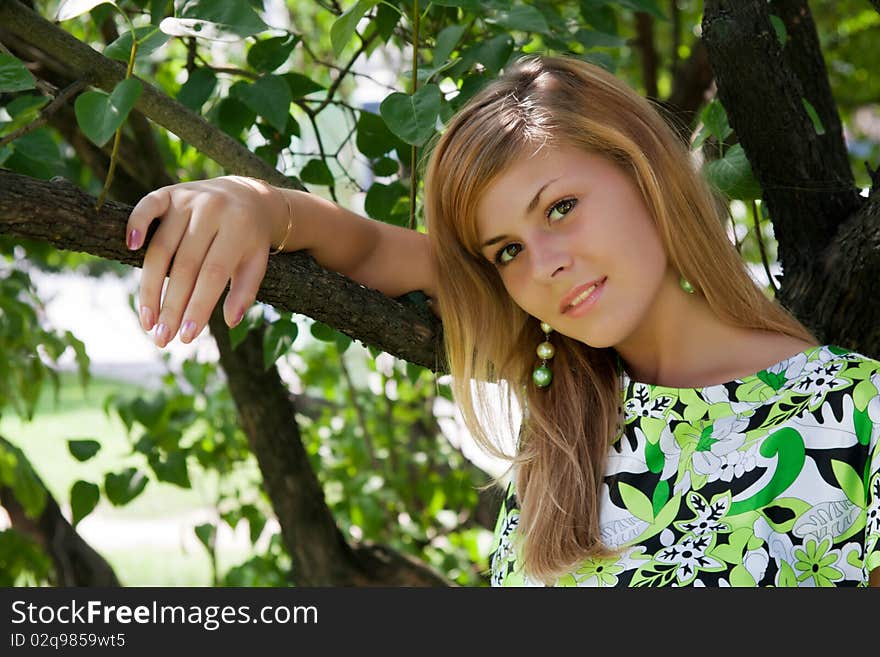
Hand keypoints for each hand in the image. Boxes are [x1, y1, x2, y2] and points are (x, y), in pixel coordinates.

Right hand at [125, 176, 286, 346]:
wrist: (248, 196)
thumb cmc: (250, 239)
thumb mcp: (257, 263)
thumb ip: (245, 291)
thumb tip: (230, 321)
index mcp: (238, 228)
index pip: (213, 275)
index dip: (198, 307)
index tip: (186, 338)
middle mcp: (212, 210)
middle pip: (184, 266)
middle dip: (171, 306)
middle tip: (161, 338)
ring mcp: (188, 199)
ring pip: (161, 247)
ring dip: (149, 286)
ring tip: (147, 321)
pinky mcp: (169, 192)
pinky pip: (147, 206)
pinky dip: (136, 224)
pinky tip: (129, 248)